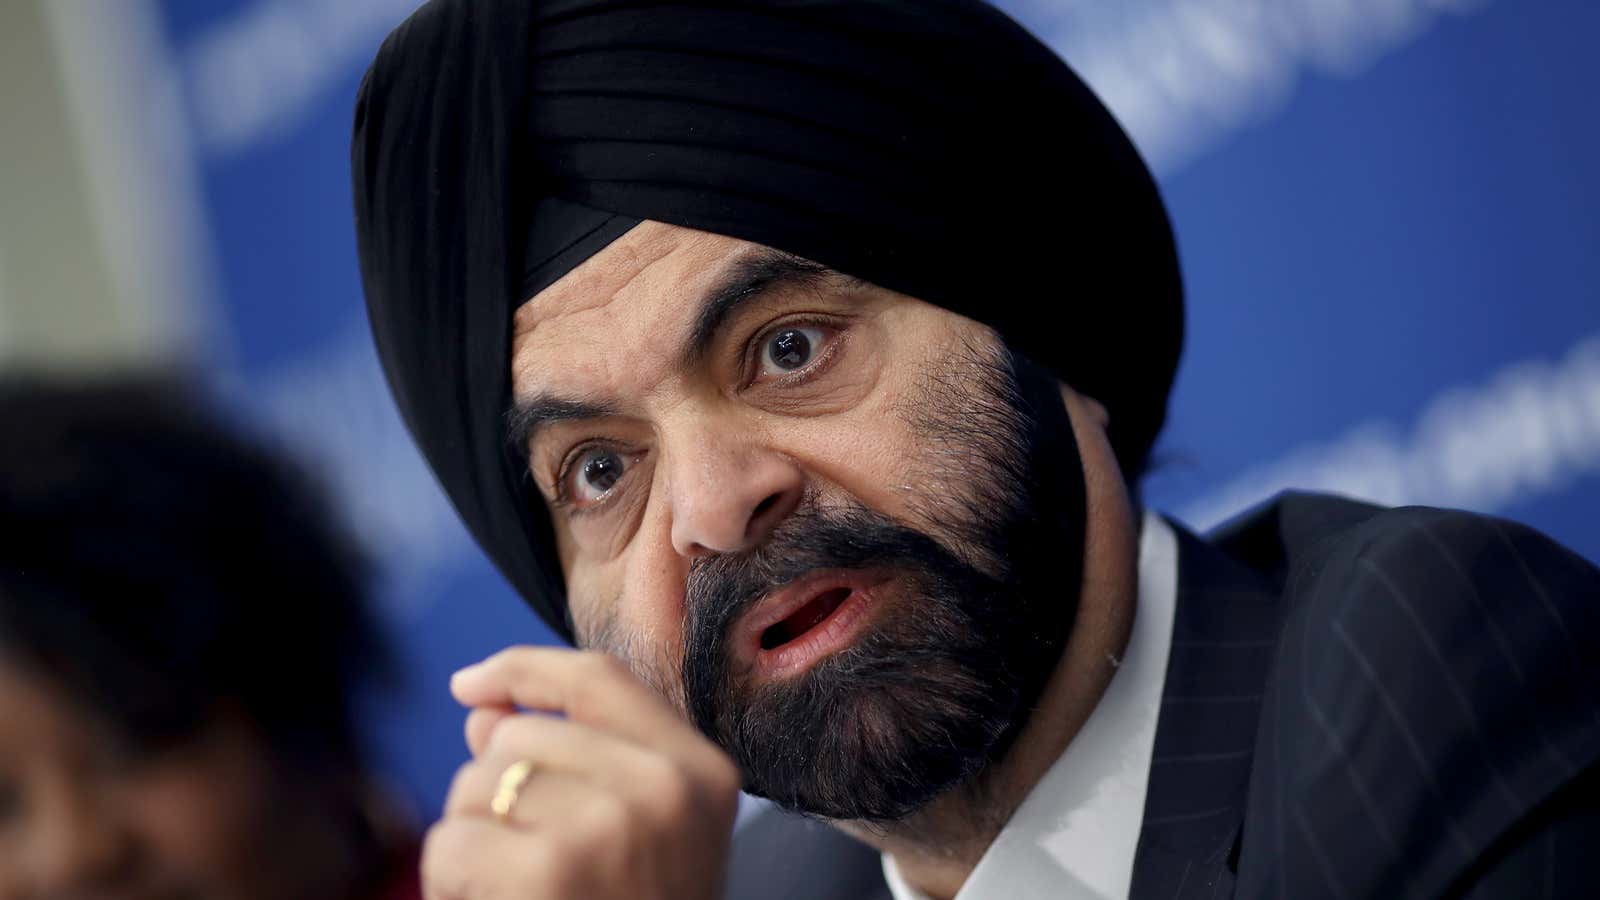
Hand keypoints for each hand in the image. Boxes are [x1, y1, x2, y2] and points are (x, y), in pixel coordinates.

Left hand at [423, 648, 742, 899]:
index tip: (470, 686)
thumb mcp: (641, 836)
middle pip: (521, 733)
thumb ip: (572, 762)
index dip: (523, 669)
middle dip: (492, 792)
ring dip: (468, 841)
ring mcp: (611, 824)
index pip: (598, 676)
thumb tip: (483, 711)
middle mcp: (666, 786)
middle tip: (522, 864)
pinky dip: (449, 884)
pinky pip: (450, 841)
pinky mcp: (551, 869)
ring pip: (476, 784)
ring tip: (516, 893)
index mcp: (700, 770)